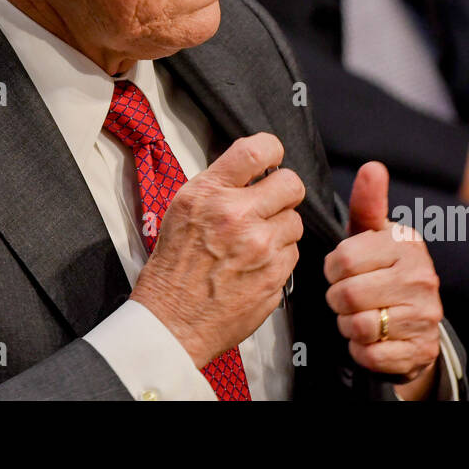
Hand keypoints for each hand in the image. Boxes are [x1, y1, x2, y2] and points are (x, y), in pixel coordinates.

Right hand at [129, 132, 304, 367]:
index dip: (272, 150)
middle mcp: (238, 216)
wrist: (173, 318)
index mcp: (211, 193)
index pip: (258, 150)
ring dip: (280, 228)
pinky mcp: (275, 275)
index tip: (272, 158)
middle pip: (291, 184)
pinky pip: (293, 253)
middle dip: (283, 191)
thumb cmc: (175, 266)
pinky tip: (255, 264)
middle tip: (271, 202)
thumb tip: (253, 170)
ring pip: (295, 221)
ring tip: (254, 241)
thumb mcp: (183, 209)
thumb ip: (219, 185)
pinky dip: (279, 257)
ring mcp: (261, 247)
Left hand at [324, 161, 441, 397]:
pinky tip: (369, 337)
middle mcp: (421, 279)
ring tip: (356, 314)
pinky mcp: (419, 351)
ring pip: (358, 326)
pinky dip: (359, 349)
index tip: (339, 270)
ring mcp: (424, 317)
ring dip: (347, 324)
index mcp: (406, 246)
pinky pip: (370, 354)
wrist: (417, 323)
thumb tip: (372, 166)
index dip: (331, 268)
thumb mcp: (374, 235)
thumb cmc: (384, 270)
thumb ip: (367, 204)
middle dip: (337, 298)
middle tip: (344, 296)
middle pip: (348, 294)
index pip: (344, 259)